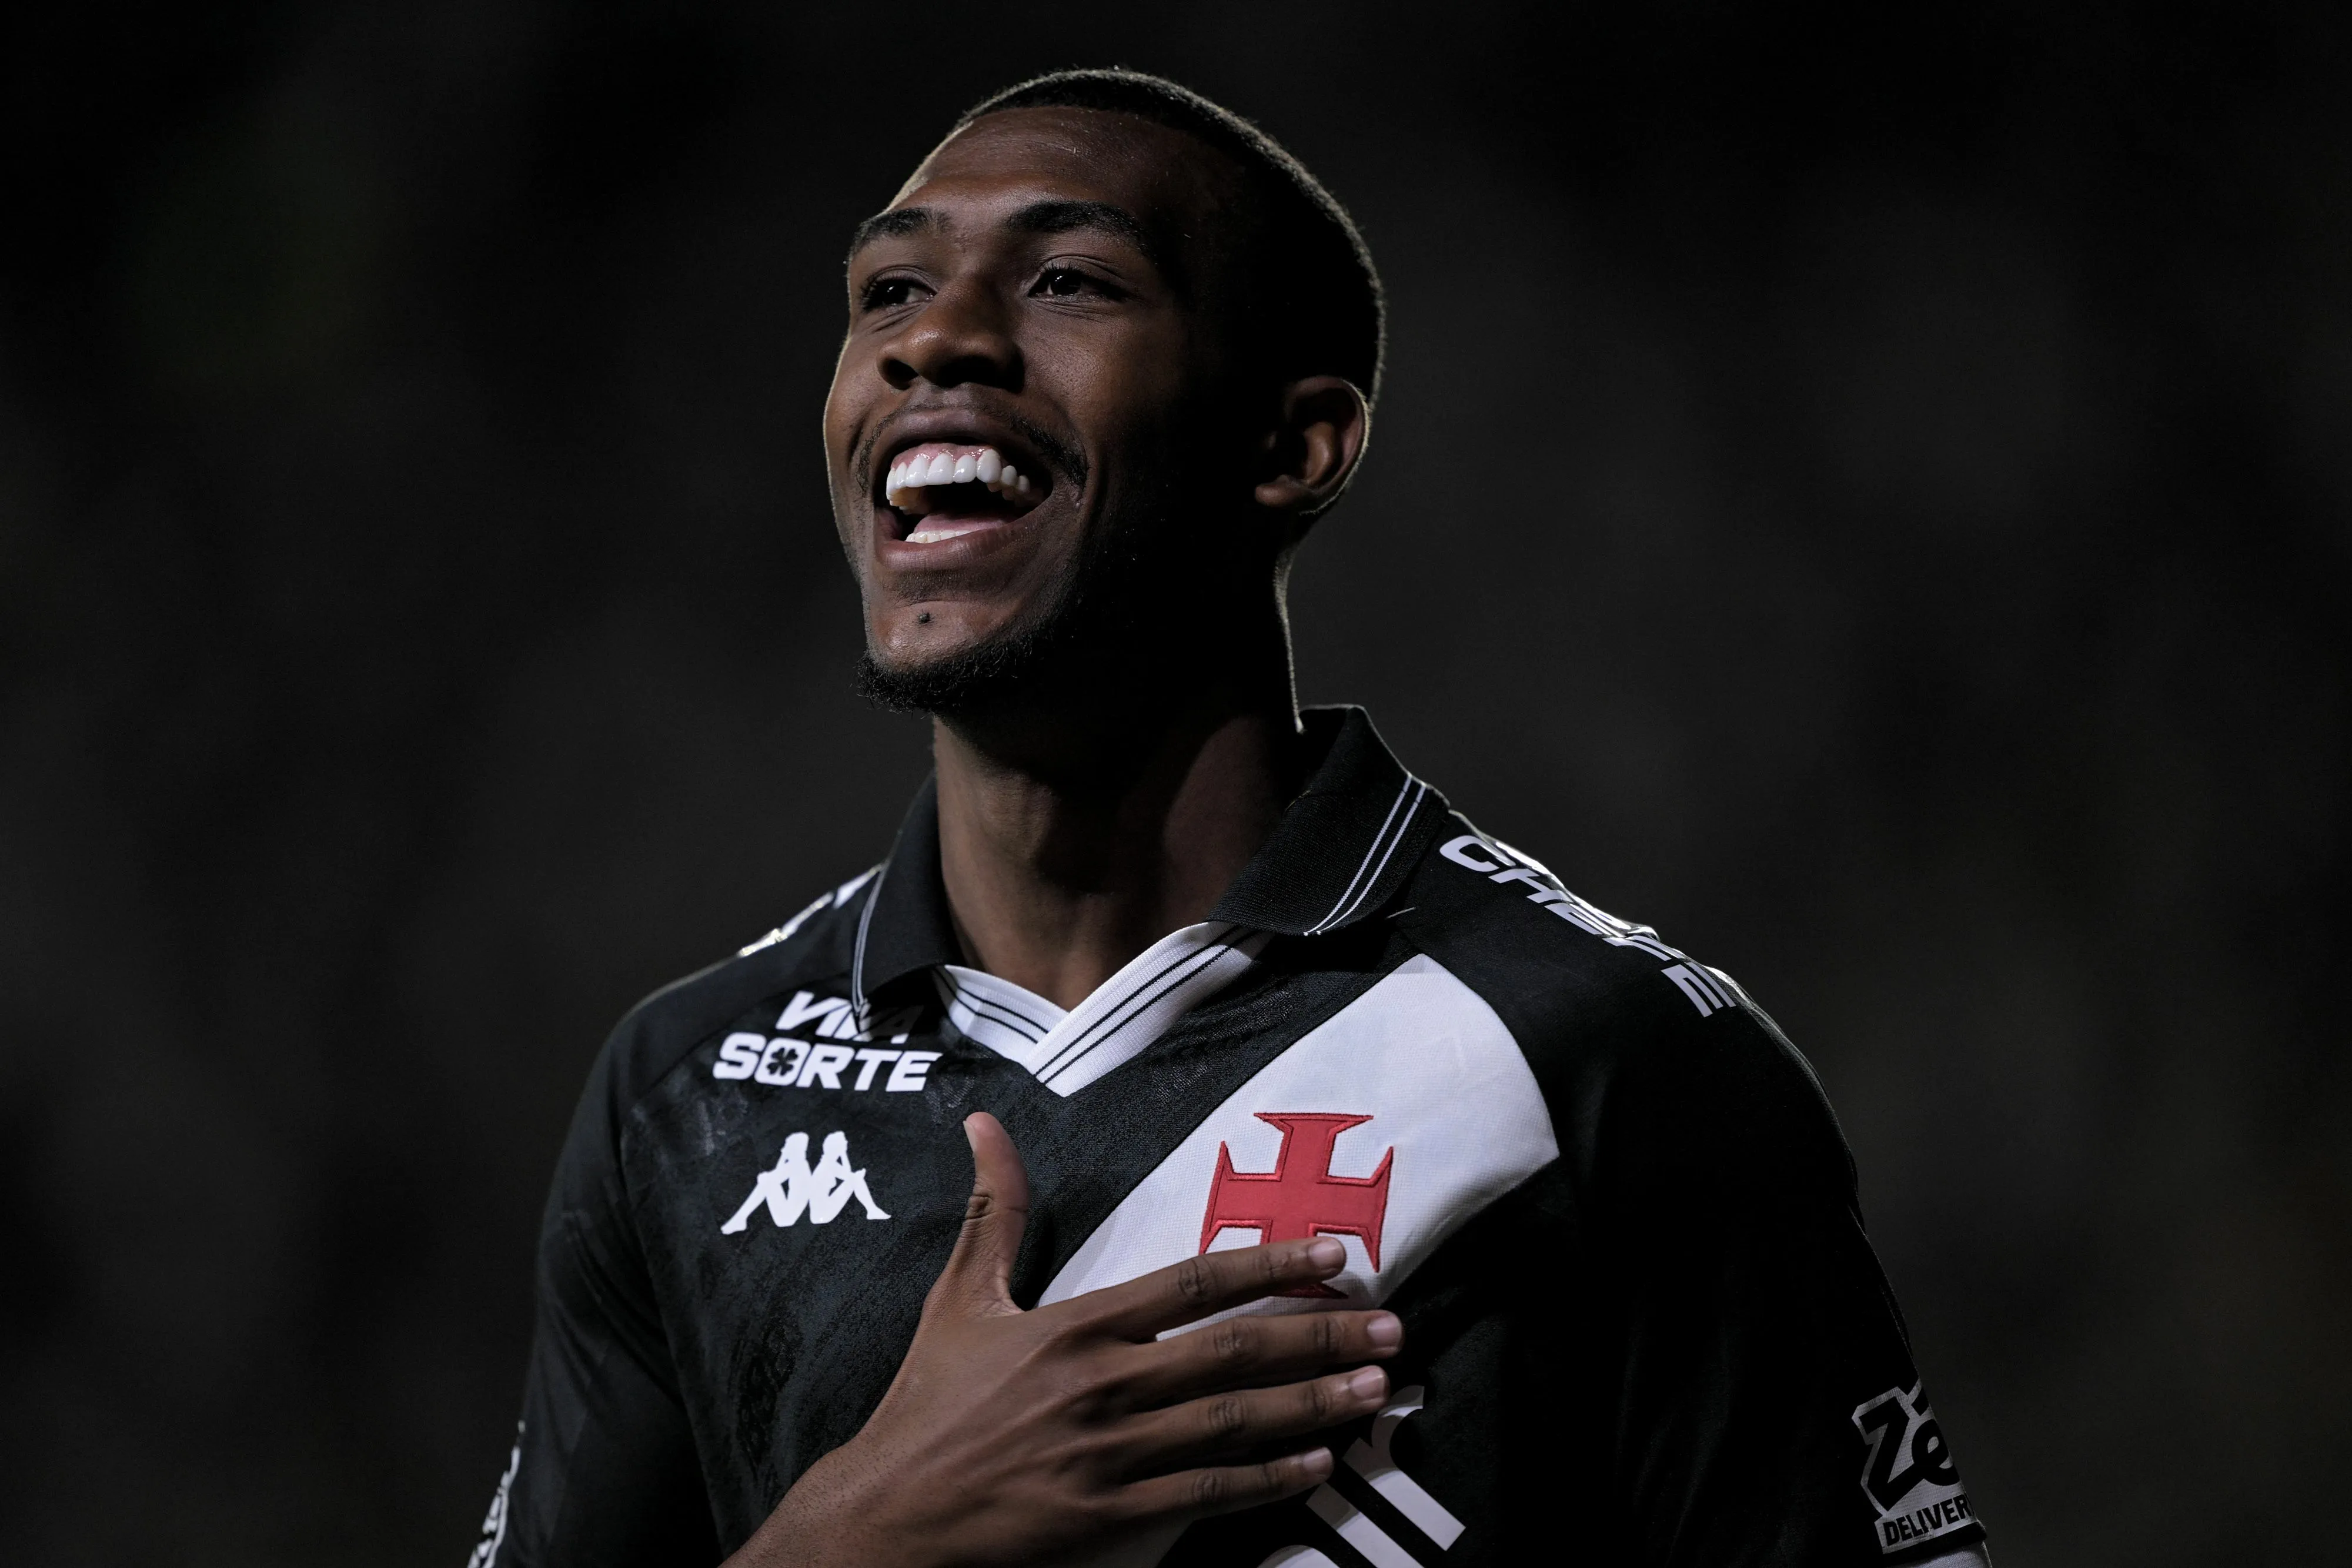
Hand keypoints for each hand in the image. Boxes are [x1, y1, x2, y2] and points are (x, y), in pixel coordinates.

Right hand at [725, 1112, 1402, 1567]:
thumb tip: (984, 1123)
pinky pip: (1207, 1495)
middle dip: (1320, 1335)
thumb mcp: (958, 1300)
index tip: (1332, 1255)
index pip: (1193, 1283)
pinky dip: (1267, 1481)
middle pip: (1233, 1350)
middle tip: (1389, 1324)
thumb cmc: (926, 1406)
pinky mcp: (1110, 1521)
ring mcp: (1110, 1456)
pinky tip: (1317, 1467)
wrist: (885, 1517)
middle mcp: (1103, 1385)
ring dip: (1312, 1405)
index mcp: (1075, 1328)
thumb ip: (992, 1212)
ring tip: (1374, 1388)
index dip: (1269, 1264)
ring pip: (1233, 1422)